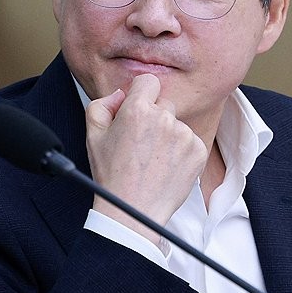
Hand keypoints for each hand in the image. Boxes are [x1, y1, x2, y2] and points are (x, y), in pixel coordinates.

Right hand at [85, 74, 206, 240]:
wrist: (134, 211)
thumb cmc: (112, 175)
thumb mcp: (93, 136)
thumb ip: (102, 104)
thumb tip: (121, 94)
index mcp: (137, 110)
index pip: (148, 81)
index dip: (140, 94)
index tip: (138, 108)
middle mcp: (164, 118)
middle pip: (164, 103)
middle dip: (153, 118)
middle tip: (140, 144)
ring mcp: (184, 135)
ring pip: (177, 124)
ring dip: (167, 136)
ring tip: (152, 160)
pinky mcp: (199, 151)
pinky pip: (190, 141)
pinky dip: (181, 151)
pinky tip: (165, 166)